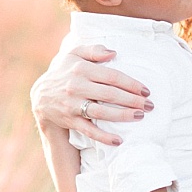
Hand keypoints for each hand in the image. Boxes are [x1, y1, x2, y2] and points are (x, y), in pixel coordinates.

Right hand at [32, 45, 151, 144]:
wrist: (41, 96)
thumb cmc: (64, 72)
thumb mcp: (74, 54)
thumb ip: (93, 50)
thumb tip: (114, 53)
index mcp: (81, 69)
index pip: (112, 77)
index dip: (131, 84)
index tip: (146, 91)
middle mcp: (76, 86)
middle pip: (110, 94)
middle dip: (133, 101)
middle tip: (150, 106)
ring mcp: (73, 104)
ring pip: (102, 112)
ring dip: (123, 116)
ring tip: (140, 117)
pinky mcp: (70, 120)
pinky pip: (88, 130)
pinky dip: (103, 136)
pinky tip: (118, 140)